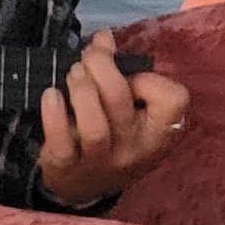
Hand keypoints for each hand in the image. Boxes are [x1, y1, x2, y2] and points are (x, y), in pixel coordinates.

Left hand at [38, 31, 188, 205]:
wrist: (83, 187)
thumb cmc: (113, 138)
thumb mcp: (132, 112)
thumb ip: (123, 74)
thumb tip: (103, 37)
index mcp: (157, 133)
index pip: (173, 100)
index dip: (149, 79)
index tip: (132, 78)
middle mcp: (133, 149)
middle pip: (120, 98)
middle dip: (99, 66)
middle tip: (87, 58)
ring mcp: (100, 161)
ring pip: (94, 125)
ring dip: (80, 88)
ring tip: (73, 75)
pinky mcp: (67, 168)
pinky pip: (61, 142)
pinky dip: (53, 114)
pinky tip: (50, 96)